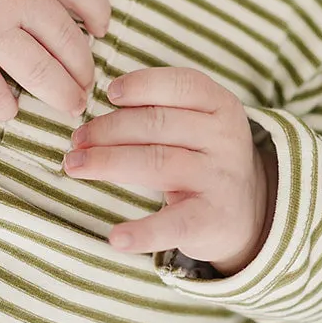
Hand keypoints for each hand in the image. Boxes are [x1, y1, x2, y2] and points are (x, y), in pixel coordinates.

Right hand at [0, 0, 110, 121]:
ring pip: (44, 74)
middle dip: (84, 71)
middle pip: (70, 43)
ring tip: (70, 104)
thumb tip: (77, 14)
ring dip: (64, 96)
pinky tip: (10, 106)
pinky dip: (9, 108)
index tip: (101, 32)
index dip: (99, 14)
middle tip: (86, 85)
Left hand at [63, 65, 276, 274]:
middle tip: (77, 140)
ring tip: (74, 166)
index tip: (110, 94)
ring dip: (108, 163)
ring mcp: (219, 179)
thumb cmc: (204, 156)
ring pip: (157, 162)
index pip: (180, 84)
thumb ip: (161, 110)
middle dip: (109, 129)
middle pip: (158, 124)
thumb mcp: (198, 123)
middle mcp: (224, 138)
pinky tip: (116, 237)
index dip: (142, 86)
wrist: (247, 211)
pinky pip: (173, 224)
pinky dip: (143, 231)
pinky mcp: (212, 220)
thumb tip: (97, 112)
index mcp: (220, 105)